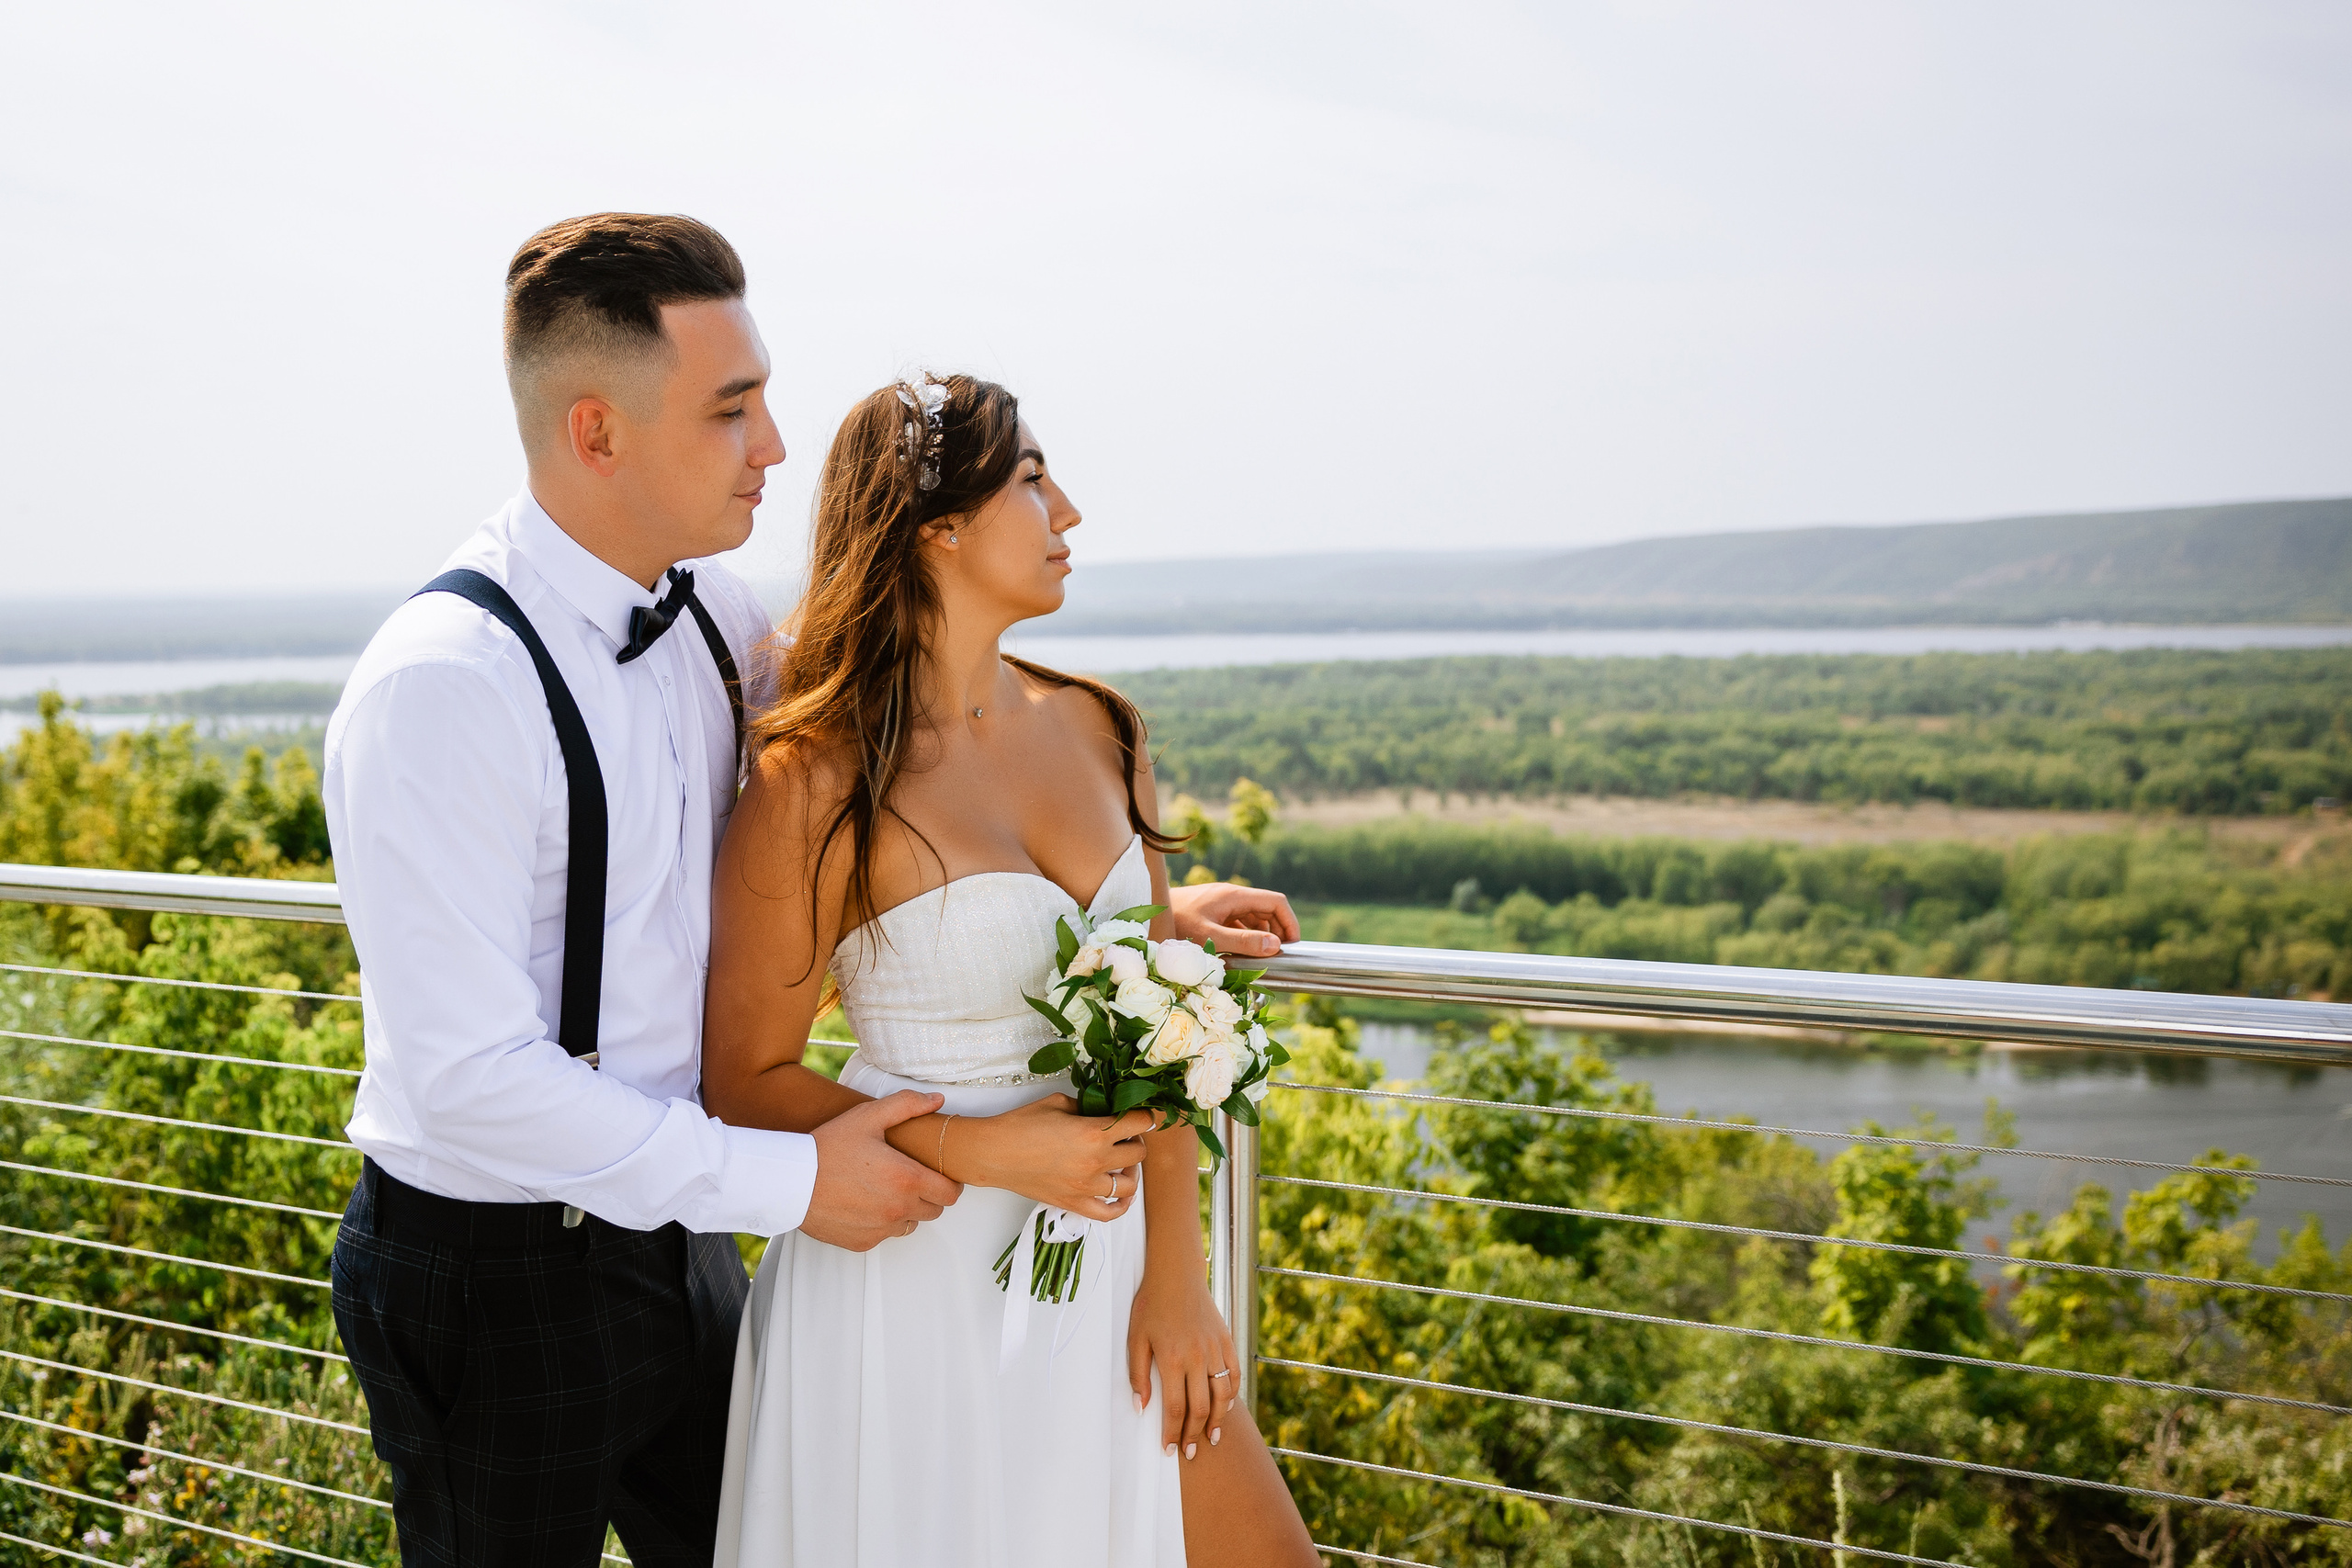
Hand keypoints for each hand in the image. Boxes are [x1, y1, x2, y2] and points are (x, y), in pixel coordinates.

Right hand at [801, 1090, 963, 1250]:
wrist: (789, 1181)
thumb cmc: (828, 1146)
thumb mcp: (867, 1117)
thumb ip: (907, 1105)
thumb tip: (938, 1100)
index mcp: (907, 1179)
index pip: (950, 1193)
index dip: (948, 1182)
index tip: (936, 1173)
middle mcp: (898, 1209)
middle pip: (934, 1210)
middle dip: (928, 1195)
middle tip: (908, 1178)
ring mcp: (881, 1229)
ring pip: (910, 1224)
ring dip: (905, 1210)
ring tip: (884, 1189)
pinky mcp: (862, 1243)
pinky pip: (884, 1235)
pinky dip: (880, 1223)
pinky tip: (863, 1203)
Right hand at [955, 1094, 1154, 1219]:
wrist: (995, 1153)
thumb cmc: (1022, 1124)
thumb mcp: (1059, 1103)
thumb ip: (1088, 1108)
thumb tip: (1105, 1112)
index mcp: (1094, 1132)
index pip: (1138, 1123)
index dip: (1147, 1117)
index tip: (1148, 1115)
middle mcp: (1095, 1162)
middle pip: (1138, 1154)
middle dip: (1137, 1141)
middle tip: (1126, 1135)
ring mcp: (1086, 1187)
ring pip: (1129, 1185)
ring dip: (1130, 1171)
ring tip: (1121, 1163)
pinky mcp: (1074, 1203)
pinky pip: (1109, 1213)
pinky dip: (1121, 1206)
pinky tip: (1123, 1195)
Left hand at [1127, 1263, 1237, 1460]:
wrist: (1175, 1274)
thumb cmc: (1151, 1306)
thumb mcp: (1136, 1339)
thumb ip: (1138, 1375)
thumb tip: (1141, 1408)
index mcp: (1172, 1359)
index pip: (1176, 1408)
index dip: (1173, 1433)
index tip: (1170, 1450)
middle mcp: (1197, 1357)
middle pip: (1201, 1407)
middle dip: (1195, 1434)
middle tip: (1190, 1452)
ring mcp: (1215, 1348)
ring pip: (1223, 1394)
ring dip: (1217, 1420)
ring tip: (1211, 1438)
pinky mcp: (1227, 1340)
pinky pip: (1234, 1373)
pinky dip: (1232, 1394)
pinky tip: (1225, 1408)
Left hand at [1169, 882, 1298, 958]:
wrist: (1146, 916)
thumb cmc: (1175, 925)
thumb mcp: (1211, 937)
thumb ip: (1243, 941)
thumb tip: (1275, 946)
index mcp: (1235, 895)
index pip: (1276, 902)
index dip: (1290, 922)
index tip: (1292, 946)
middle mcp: (1231, 896)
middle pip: (1266, 910)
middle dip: (1276, 932)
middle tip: (1276, 958)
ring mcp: (1221, 903)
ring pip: (1252, 918)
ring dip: (1260, 936)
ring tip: (1259, 959)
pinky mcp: (1211, 912)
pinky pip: (1237, 923)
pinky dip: (1244, 936)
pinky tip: (1239, 954)